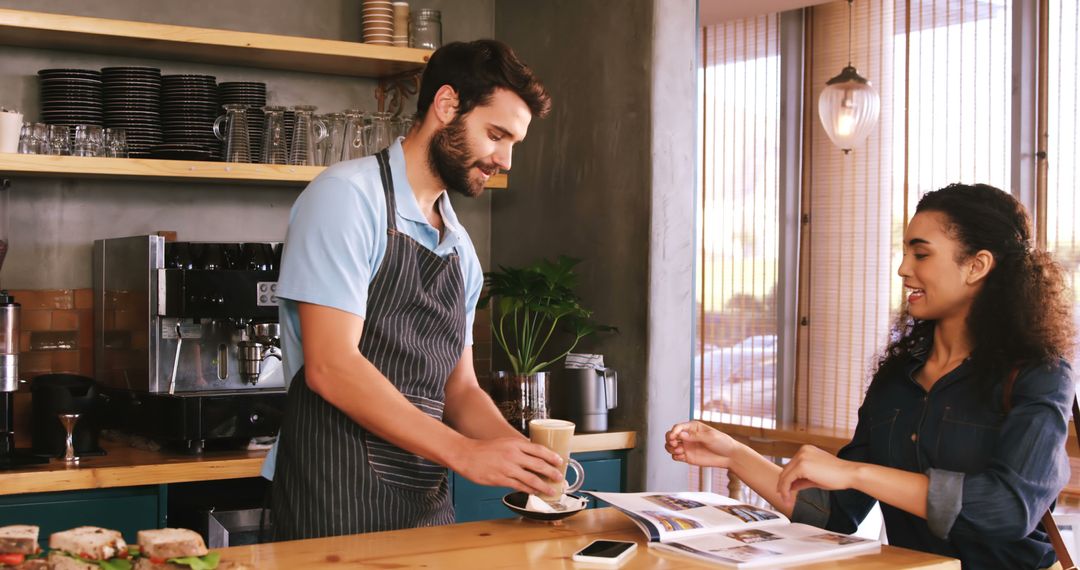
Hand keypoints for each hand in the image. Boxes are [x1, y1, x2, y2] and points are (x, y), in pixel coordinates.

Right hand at [451, 437, 565, 496]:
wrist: (466, 454)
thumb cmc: (485, 448)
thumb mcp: (505, 442)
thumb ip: (519, 448)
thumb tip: (534, 457)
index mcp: (515, 444)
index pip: (539, 449)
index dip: (552, 456)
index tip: (560, 461)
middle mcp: (513, 455)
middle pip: (539, 465)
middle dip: (552, 472)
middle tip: (560, 477)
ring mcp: (507, 468)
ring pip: (531, 479)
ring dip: (544, 486)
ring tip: (552, 490)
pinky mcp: (501, 479)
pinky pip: (519, 486)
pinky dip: (529, 490)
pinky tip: (535, 492)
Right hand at [665, 421, 739, 467]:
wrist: (729, 456)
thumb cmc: (722, 443)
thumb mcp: (710, 437)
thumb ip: (695, 436)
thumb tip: (681, 434)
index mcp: (693, 427)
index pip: (678, 427)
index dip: (674, 431)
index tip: (674, 437)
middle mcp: (687, 436)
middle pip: (671, 435)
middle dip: (669, 439)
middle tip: (674, 443)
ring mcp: (687, 446)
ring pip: (670, 446)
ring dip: (670, 448)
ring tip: (679, 451)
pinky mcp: (687, 457)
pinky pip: (675, 456)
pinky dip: (675, 456)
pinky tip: (682, 456)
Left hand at [776, 445, 858, 503]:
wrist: (850, 474)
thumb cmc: (838, 475)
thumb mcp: (815, 477)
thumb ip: (801, 480)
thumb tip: (790, 486)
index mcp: (806, 451)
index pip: (791, 466)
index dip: (786, 480)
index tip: (784, 491)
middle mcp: (802, 451)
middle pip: (786, 470)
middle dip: (783, 485)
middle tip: (784, 498)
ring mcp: (801, 457)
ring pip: (784, 475)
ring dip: (783, 489)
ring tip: (786, 500)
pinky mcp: (802, 465)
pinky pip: (787, 479)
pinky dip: (785, 489)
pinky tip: (787, 497)